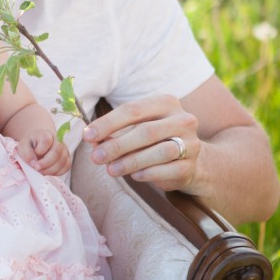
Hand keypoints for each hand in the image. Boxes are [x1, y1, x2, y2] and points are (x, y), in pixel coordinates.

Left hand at [17, 129, 71, 175]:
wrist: (38, 144)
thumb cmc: (30, 145)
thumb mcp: (23, 146)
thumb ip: (26, 153)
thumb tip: (33, 164)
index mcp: (46, 134)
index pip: (46, 140)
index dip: (39, 150)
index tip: (33, 156)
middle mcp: (58, 141)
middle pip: (57, 152)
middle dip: (45, 163)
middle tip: (36, 168)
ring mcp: (64, 150)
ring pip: (62, 161)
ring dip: (50, 170)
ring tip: (41, 171)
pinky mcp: (67, 159)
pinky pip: (66, 168)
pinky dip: (57, 173)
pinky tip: (48, 172)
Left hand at [82, 94, 200, 192]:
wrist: (188, 161)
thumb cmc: (153, 141)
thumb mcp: (134, 130)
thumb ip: (115, 133)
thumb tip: (92, 139)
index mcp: (165, 103)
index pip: (133, 110)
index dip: (108, 123)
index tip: (88, 136)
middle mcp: (182, 120)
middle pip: (146, 131)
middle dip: (117, 145)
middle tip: (96, 157)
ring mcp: (190, 143)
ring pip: (160, 151)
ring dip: (131, 161)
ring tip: (111, 170)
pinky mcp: (191, 166)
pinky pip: (169, 170)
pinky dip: (149, 173)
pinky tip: (134, 176)